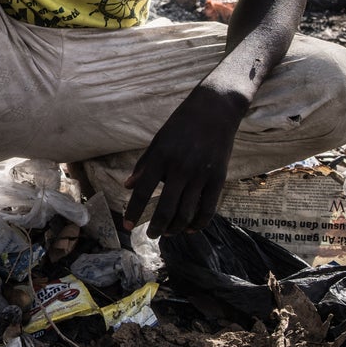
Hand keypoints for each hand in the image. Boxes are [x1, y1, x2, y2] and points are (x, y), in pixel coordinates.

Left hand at [122, 85, 246, 236]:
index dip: (134, 212)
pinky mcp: (218, 179)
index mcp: (161, 157)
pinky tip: (189, 228)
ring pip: (187, 213)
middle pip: (166, 208)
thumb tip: (128, 186)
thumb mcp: (158, 140)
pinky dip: (198, 224)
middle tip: (151, 236)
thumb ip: (144, 165)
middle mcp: (180, 168)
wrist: (215, 110)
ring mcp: (200, 175)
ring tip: (168, 232)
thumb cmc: (181, 124)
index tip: (127, 226)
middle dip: (156, 228)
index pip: (143, 191)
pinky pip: (208, 209)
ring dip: (176, 228)